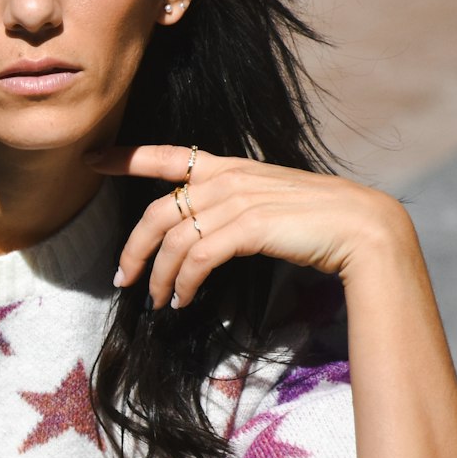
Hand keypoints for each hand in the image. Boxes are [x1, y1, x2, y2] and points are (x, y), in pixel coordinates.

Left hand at [84, 143, 411, 308]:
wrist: (364, 229)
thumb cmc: (320, 224)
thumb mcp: (269, 208)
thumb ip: (234, 212)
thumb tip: (203, 239)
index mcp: (232, 167)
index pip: (169, 155)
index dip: (126, 156)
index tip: (92, 159)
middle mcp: (231, 177)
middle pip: (159, 210)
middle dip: (134, 247)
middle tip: (122, 278)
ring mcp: (240, 199)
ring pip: (174, 238)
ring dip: (159, 275)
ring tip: (158, 302)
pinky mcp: (250, 225)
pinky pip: (198, 257)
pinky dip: (184, 282)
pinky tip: (184, 301)